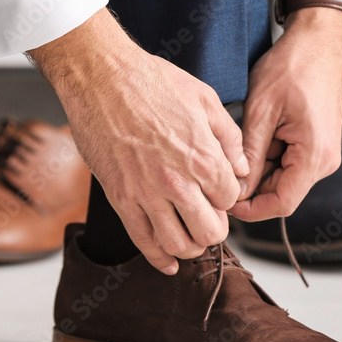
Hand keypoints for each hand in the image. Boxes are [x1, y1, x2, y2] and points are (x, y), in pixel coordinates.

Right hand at [29, 8, 247, 273]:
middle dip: (214, 229)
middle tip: (208, 220)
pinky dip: (159, 259)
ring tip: (191, 238)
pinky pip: (143, 240)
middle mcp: (177, 181)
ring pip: (178, 243)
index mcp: (202, 156)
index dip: (227, 198)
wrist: (101, 78)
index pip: (230, 200)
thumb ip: (229, 138)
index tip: (218, 192)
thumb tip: (240, 168)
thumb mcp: (205, 98)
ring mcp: (146, 193)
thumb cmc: (150, 81)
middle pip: (210, 230)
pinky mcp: (120, 198)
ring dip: (190, 247)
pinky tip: (168, 263)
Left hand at [230, 0, 341, 221]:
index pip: (281, 204)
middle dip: (250, 187)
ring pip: (281, 179)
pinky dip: (266, 156)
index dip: (250, 209)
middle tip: (219, 172)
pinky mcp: (314, 144)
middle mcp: (323, 161)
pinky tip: (251, 136)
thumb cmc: (293, 66)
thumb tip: (234, 187)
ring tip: (235, 145)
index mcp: (314, 156)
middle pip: (280, 193)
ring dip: (256, 169)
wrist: (317, 40)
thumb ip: (248, 153)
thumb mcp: (261, 110)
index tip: (224, 202)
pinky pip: (286, 163)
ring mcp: (320, 153)